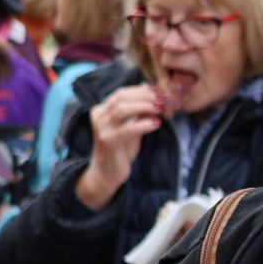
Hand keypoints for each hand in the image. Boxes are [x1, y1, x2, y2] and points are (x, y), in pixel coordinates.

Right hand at [76, 85, 162, 210]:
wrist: (108, 172)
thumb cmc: (121, 148)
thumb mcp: (131, 127)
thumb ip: (139, 114)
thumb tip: (157, 99)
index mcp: (102, 110)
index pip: (122, 92)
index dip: (142, 91)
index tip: (160, 93)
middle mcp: (99, 116)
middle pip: (121, 97)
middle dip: (145, 97)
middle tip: (163, 101)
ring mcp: (102, 129)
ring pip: (122, 109)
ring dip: (144, 107)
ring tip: (160, 110)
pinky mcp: (108, 141)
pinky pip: (127, 129)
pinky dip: (143, 124)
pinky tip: (156, 124)